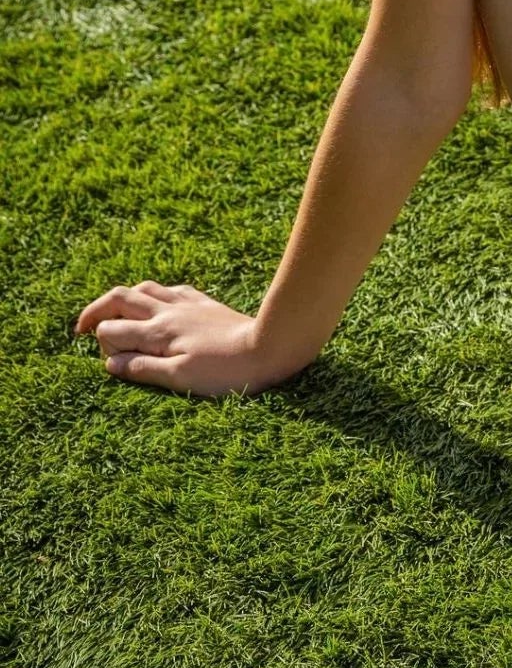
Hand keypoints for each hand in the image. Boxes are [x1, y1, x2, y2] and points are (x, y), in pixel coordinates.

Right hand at [73, 281, 284, 396]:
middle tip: (83, 327)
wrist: (272, 346)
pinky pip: (171, 289)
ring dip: (123, 298)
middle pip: (121, 297)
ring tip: (115, 313)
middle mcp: (168, 311)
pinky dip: (154, 294)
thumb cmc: (226, 371)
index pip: (111, 329)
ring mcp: (187, 303)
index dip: (103, 345)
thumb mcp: (180, 379)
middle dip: (97, 310)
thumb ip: (141, 368)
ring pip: (144, 288)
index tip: (113, 362)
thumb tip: (108, 364)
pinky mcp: (205, 303)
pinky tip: (158, 304)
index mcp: (158, 332)